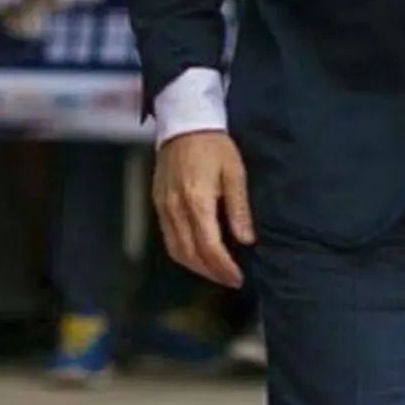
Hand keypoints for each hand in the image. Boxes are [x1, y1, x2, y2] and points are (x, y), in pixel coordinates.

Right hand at [153, 131, 253, 287]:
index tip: (238, 278)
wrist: (185, 124)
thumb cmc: (215, 146)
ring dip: (196, 267)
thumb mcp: (235, 172)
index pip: (209, 247)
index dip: (224, 268)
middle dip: (211, 273)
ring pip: (176, 250)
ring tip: (217, 272)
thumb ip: (239, 208)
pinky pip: (168, 238)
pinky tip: (198, 254)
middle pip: (190, 254)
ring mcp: (163, 207)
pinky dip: (183, 253)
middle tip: (231, 280)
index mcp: (197, 201)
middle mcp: (176, 208)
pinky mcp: (158, 203)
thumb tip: (246, 240)